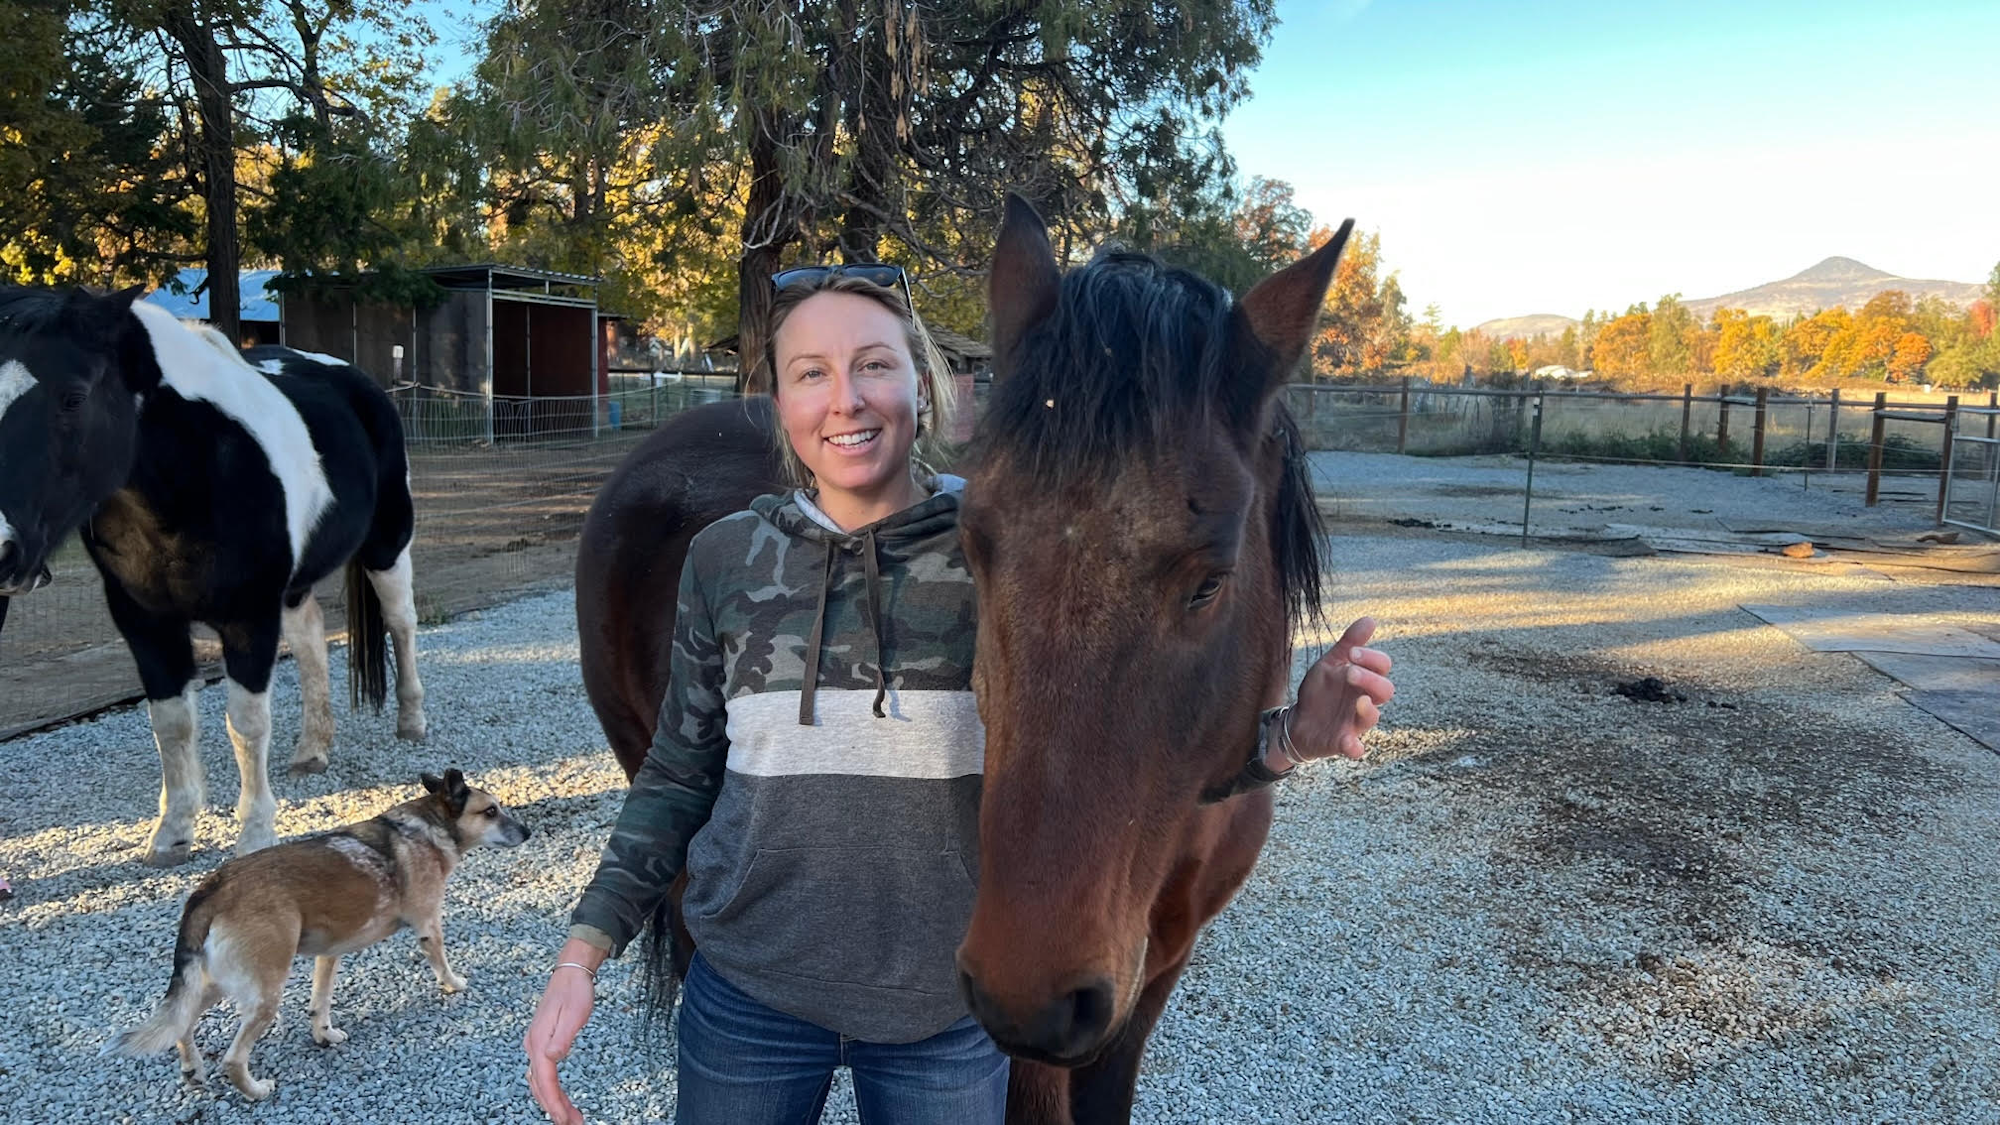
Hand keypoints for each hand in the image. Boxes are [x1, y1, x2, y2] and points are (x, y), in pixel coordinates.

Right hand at [525, 954, 598, 1124]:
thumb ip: (562, 1038)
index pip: (545, 1080)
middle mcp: (533, 1045)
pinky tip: (558, 1097)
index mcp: (539, 1042)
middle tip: (572, 1123)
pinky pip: (542, 1073)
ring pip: (539, 1081)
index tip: (564, 1120)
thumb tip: (552, 1058)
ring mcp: (535, 1044)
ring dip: (552, 1101)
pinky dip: (549, 1089)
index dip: (554, 1103)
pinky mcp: (541, 1042)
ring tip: (569, 1116)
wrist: (570, 974)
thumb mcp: (574, 1014)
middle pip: (540, 1085)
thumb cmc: (575, 992)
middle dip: (554, 1108)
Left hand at [1284, 617, 1394, 762]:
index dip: (1372, 658)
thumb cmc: (1321, 691)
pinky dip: (1354, 747)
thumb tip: (1370, 619)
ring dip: (1367, 710)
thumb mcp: (1330, 664)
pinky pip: (1355, 747)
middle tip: (1350, 672)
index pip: (1383, 666)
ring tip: (1357, 701)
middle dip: (1370, 679)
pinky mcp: (1343, 742)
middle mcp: (1364, 700)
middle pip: (1385, 690)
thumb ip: (1349, 644)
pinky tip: (1349, 743)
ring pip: (1372, 717)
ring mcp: (1355, 722)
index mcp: (1364, 679)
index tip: (1352, 653)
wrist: (1298, 720)